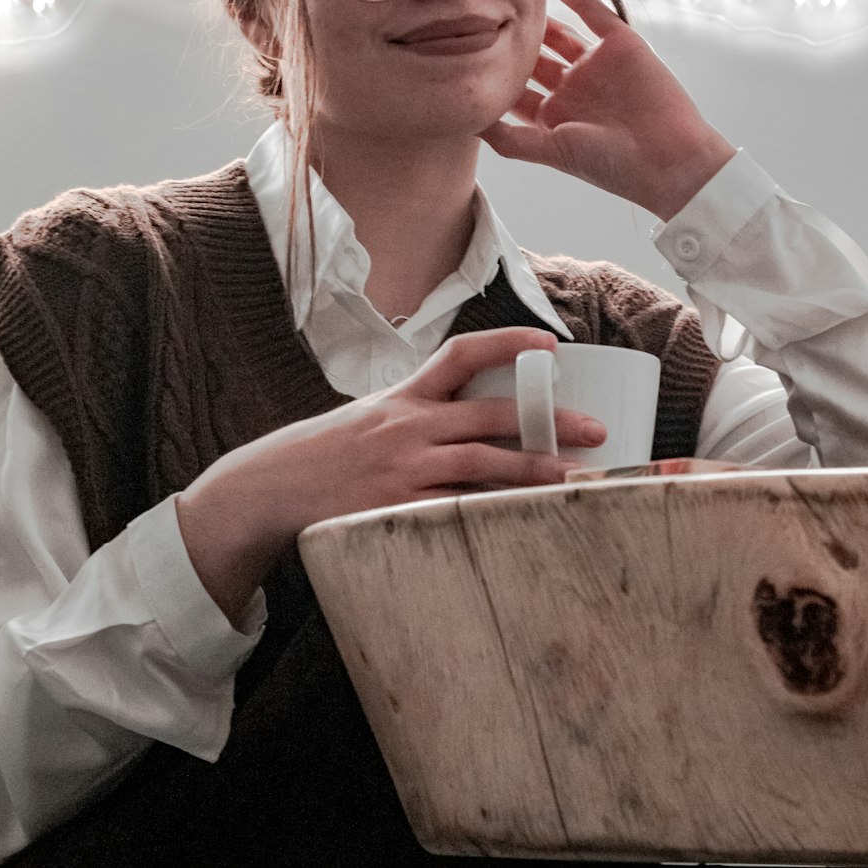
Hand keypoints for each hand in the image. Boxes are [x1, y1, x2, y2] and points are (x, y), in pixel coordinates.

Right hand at [175, 327, 604, 624]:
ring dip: (535, 473)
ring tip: (576, 480)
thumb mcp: (372, 415)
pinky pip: (454, 512)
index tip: (552, 345)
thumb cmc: (331, 452)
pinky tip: (524, 523)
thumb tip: (478, 413)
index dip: (507, 344)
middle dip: (547, 420)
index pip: (460, 354)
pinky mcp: (395, 510)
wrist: (272, 487)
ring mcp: (403, 470)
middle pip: (489, 415)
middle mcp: (407, 427)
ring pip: (483, 466)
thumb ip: (421, 413)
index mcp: (404, 396)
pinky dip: (491, 517)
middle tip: (595, 429)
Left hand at [480, 0, 735, 221]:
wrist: (670, 159)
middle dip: (504, 37)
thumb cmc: (611, 165)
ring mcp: (595, 65)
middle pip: (530, 56)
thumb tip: (468, 123)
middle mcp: (571, 88)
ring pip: (556, 31)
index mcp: (553, 116)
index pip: (513, 88)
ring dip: (533, 11)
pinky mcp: (620, 43)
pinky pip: (590, 10)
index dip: (488, 70)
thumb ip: (511, 139)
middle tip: (473, 8)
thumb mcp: (552, 151)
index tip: (455, 47)